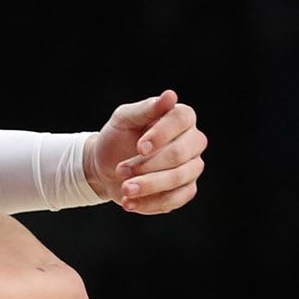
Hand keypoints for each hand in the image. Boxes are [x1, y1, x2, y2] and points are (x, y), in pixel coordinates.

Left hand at [84, 90, 207, 213]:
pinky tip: (130, 203)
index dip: (161, 134)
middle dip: (148, 165)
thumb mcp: (124, 120)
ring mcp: (192, 167)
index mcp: (181, 117)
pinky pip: (176, 199)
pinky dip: (151, 203)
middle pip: (180, 153)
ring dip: (148, 185)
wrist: (105, 168)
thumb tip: (171, 96)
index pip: (181, 120)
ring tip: (124, 189)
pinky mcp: (186, 190)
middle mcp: (192, 141)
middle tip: (120, 171)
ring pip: (179, 178)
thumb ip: (145, 109)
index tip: (139, 147)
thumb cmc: (117, 138)